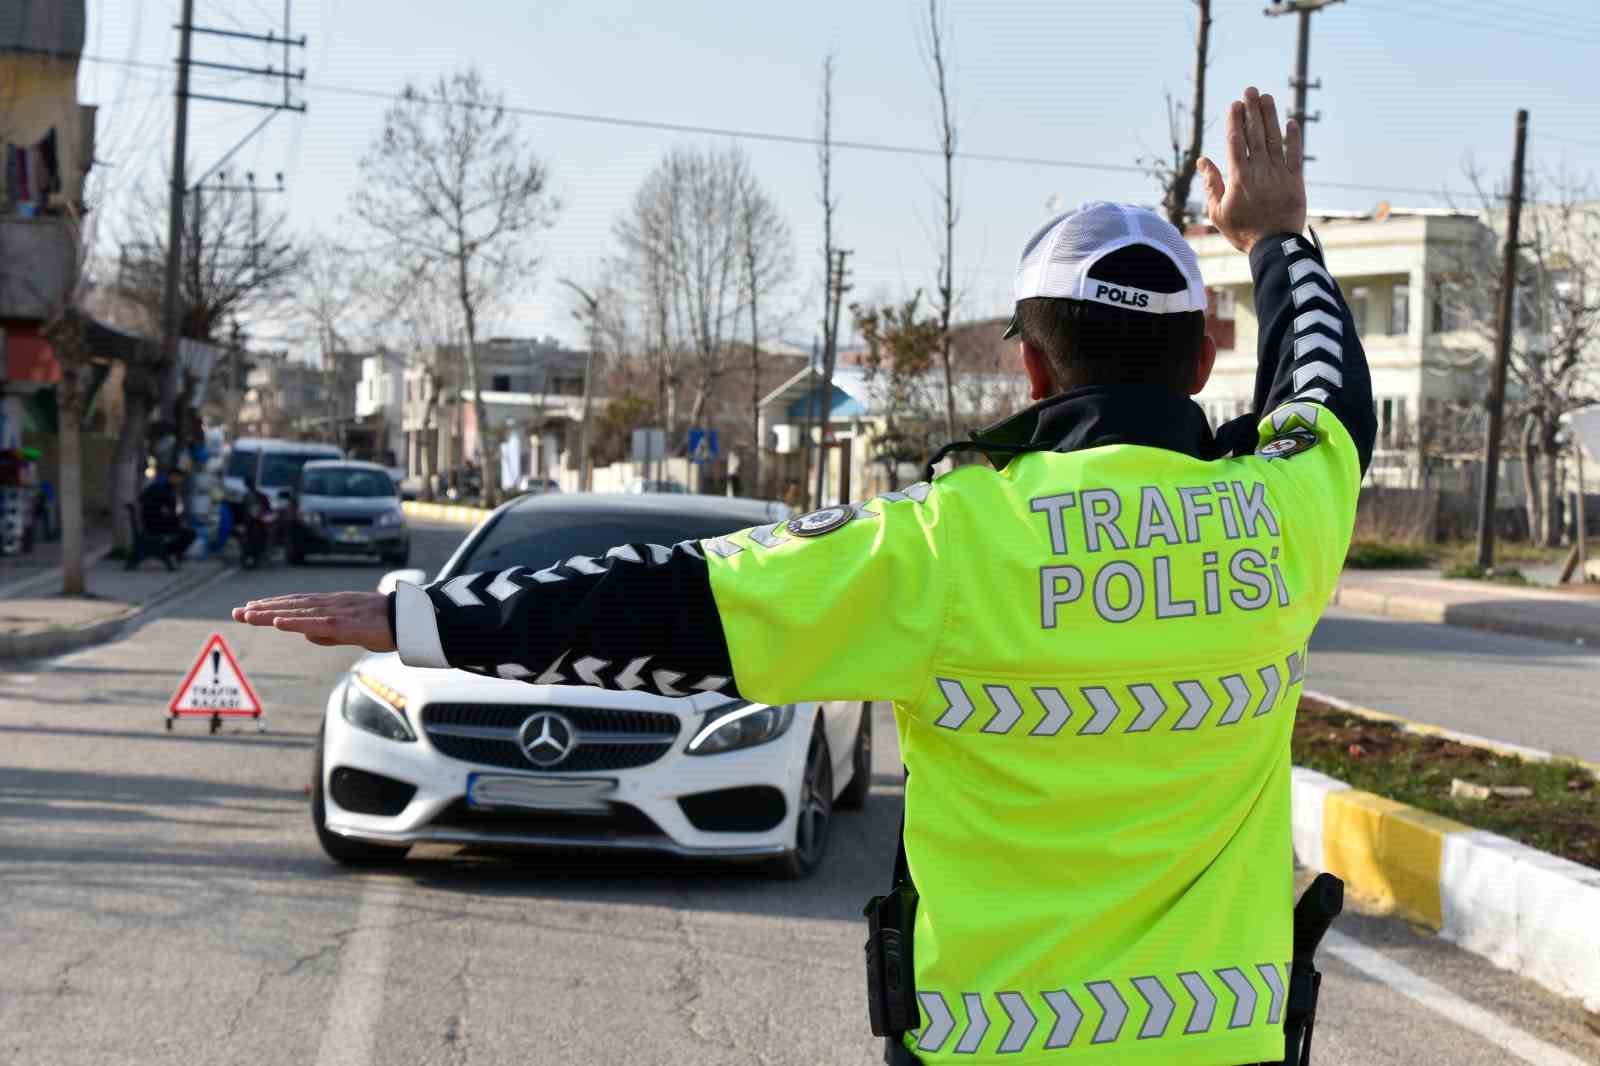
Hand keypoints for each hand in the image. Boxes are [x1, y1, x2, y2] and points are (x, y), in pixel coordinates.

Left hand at [232, 592, 395, 651]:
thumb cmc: (387, 626)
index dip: (273, 605)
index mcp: (334, 605)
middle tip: (237, 611)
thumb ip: (330, 634)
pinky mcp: (345, 623)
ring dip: (271, 613)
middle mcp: (332, 604)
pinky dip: (295, 621)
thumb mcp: (354, 632)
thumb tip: (306, 636)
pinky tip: (277, 621)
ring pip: (298, 612)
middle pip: (291, 605)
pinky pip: (315, 622)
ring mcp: (338, 612)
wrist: (411, 620)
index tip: (251, 607)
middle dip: (263, 608)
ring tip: (248, 615)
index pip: (297, 604)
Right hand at [1198, 86, 1305, 253]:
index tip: (1234, 104)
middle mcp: (1260, 171)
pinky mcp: (1295, 181)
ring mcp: (1279, 174)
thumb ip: (1212, 183)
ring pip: (1274, 139)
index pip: (1236, 142)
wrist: (1273, 247)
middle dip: (1252, 110)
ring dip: (1270, 117)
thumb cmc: (1242, 231)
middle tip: (1250, 90)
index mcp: (1239, 177)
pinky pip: (1295, 155)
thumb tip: (1202, 160)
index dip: (1235, 121)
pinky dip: (1294, 138)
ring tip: (1266, 97)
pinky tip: (1291, 122)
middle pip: (1255, 134)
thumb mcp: (1218, 212)